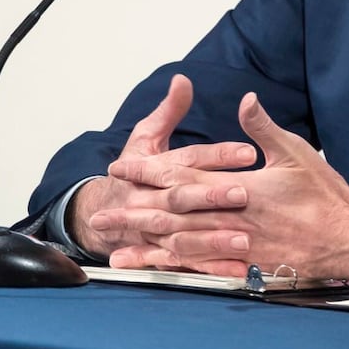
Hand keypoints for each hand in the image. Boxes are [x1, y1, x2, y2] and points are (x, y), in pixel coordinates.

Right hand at [68, 74, 256, 258]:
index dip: (216, 155)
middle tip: (243, 192)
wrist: (99, 212)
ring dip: (212, 238)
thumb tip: (183, 80)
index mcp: (151, 167)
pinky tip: (236, 269)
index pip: (187, 159)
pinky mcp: (161, 252)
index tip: (249, 151)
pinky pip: (186, 263)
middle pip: (181, 197)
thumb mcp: (146, 137)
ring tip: (244, 239)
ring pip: (183, 235)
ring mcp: (154, 229)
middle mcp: (150, 198)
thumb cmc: (134, 169)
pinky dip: (210, 268)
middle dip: (211, 196)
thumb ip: (169, 110)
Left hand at [95, 92, 348, 284]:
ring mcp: (239, 246)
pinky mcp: (246, 268)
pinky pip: (202, 270)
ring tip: (113, 242)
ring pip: (182, 244)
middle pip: (173, 213)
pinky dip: (174, 269)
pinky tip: (152, 269)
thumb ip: (264, 127)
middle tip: (101, 211)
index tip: (121, 166)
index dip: (150, 170)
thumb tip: (245, 99)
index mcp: (242, 186)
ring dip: (145, 242)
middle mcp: (235, 217)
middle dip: (134, 210)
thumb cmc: (326, 195)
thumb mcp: (295, 152)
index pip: (185, 176)